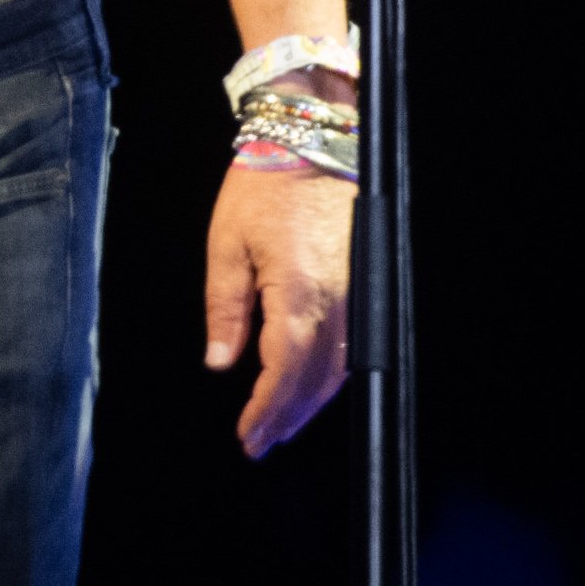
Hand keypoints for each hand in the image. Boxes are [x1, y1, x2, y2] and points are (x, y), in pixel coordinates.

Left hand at [202, 158, 354, 456]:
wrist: (312, 144)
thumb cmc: (262, 188)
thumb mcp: (226, 244)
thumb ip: (225, 309)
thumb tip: (220, 362)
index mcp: (297, 293)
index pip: (285, 371)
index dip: (267, 410)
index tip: (248, 437)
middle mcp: (337, 302)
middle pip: (317, 380)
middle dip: (288, 416)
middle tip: (260, 442)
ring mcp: (357, 294)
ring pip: (340, 368)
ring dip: (311, 402)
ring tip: (279, 424)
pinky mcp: (364, 283)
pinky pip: (352, 345)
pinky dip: (330, 374)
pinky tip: (308, 385)